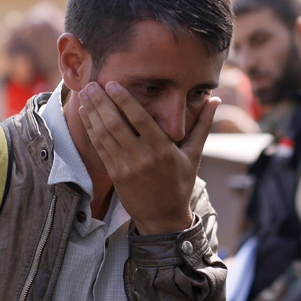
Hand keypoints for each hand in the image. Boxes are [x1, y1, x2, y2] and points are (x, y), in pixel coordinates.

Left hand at [78, 81, 219, 233]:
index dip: (124, 100)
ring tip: (85, 93)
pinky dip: (91, 129)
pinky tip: (86, 114)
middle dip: (102, 103)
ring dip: (93, 113)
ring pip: (104, 136)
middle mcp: (143, 158)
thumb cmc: (180, 183)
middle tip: (92, 83)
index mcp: (163, 151)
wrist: (163, 217)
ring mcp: (126, 168)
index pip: (141, 120)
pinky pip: (100, 148)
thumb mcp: (194, 155)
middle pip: (117, 125)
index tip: (113, 84)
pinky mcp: (115, 175)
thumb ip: (203, 125)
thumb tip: (215, 99)